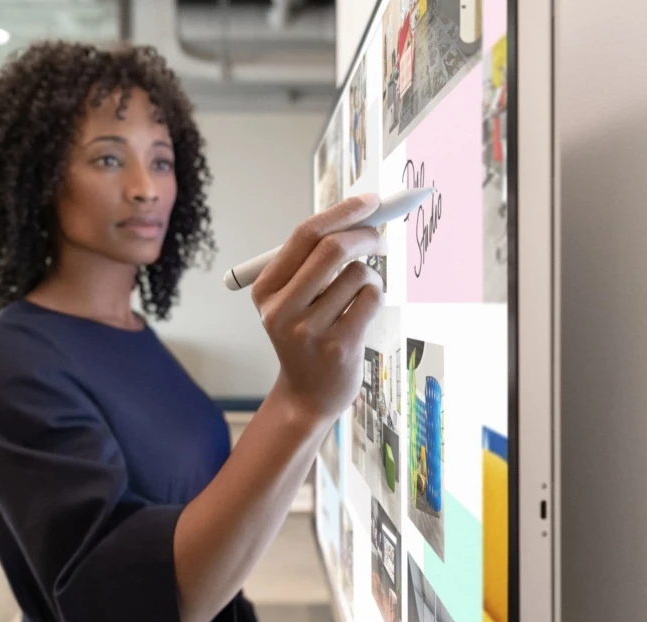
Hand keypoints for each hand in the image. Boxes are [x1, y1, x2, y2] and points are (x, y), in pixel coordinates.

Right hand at [251, 193, 385, 421]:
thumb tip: (361, 213)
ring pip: (358, 274)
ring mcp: (309, 331)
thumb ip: (314, 259)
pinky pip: (371, 299)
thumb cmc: (306, 335)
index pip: (305, 235)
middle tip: (380, 239)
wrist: (307, 395)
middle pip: (332, 248)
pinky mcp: (339, 347)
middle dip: (365, 235)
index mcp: (266, 290)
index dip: (341, 211)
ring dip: (369, 276)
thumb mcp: (293, 298)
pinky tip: (362, 314)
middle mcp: (281, 309)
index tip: (370, 201)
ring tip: (359, 295)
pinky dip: (375, 297)